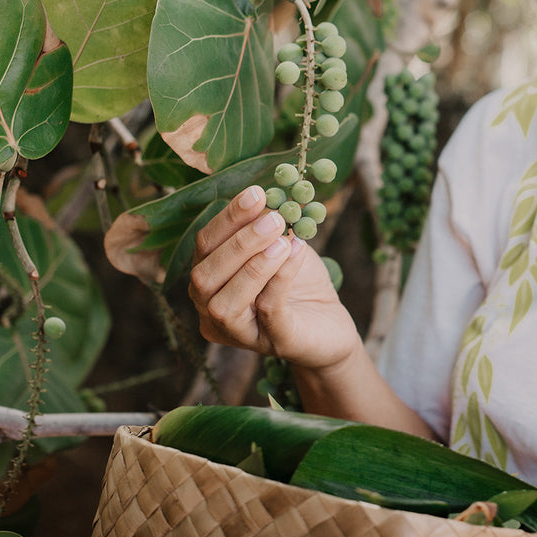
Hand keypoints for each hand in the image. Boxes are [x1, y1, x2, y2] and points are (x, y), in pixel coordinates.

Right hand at [188, 185, 362, 371]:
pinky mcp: (273, 343)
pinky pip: (268, 311)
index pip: (204, 248)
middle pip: (205, 276)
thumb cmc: (300, 284)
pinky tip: (297, 252)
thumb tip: (262, 195)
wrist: (332, 325)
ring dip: (254, 264)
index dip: (227, 219)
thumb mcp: (280, 248)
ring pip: (227, 302)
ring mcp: (239, 333)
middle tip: (273, 218)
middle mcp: (212, 312)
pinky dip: (281, 278)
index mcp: (209, 283)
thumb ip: (267, 228)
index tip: (255, 193)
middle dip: (238, 243)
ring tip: (283, 238)